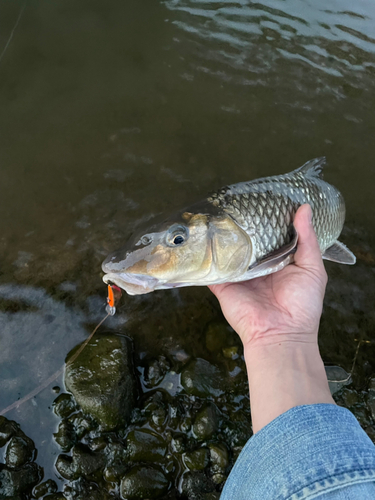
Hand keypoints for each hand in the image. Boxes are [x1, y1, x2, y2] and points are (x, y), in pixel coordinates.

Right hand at [209, 204, 327, 347]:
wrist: (282, 334)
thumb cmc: (302, 304)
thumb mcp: (312, 267)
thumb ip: (307, 238)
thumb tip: (305, 207)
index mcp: (277, 259)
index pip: (269, 234)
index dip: (266, 218)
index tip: (260, 197)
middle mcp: (255, 264)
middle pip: (246, 240)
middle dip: (241, 225)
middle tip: (233, 201)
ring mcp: (237, 274)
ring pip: (226, 251)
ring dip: (220, 237)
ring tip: (214, 213)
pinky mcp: (221, 284)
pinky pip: (210, 268)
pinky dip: (204, 257)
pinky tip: (199, 238)